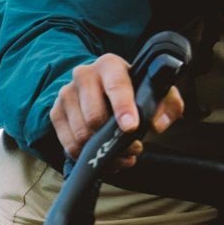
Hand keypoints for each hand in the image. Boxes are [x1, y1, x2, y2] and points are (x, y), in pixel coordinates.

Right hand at [49, 54, 184, 167]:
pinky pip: (69, 145)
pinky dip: (88, 158)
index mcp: (109, 65)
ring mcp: (66, 95)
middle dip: (115, 140)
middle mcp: (83, 76)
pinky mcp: (56, 113)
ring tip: (122, 155)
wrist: (101, 87)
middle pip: (94, 116)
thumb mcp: (155, 91)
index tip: (131, 127)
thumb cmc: (131, 90)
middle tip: (135, 148)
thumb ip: (167, 104)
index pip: (116, 85)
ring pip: (81, 134)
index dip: (123, 107)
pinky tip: (104, 159)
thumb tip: (156, 125)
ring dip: (103, 153)